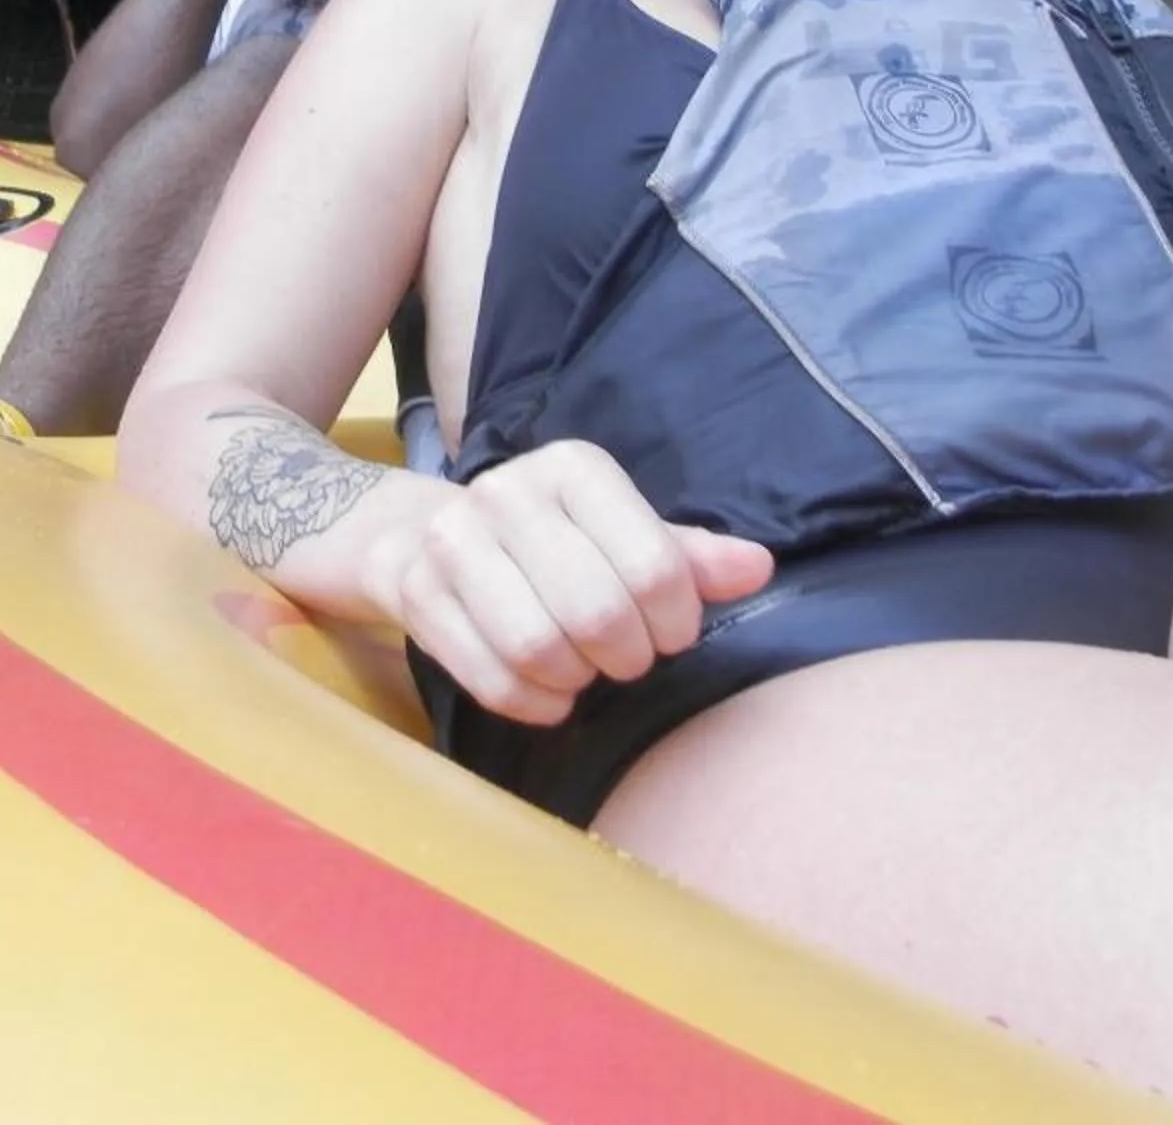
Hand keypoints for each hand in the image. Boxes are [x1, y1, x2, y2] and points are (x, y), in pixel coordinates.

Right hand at [366, 440, 774, 725]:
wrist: (423, 535)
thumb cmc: (549, 541)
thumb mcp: (621, 534)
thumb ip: (689, 556)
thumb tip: (757, 568)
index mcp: (574, 468)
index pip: (655, 565)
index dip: (675, 621)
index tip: (670, 632)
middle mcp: (508, 491)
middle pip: (596, 612)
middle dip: (626, 657)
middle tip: (626, 659)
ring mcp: (453, 540)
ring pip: (538, 649)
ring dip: (576, 681)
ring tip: (582, 671)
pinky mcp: (415, 592)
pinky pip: (492, 680)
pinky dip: (533, 704)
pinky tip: (548, 693)